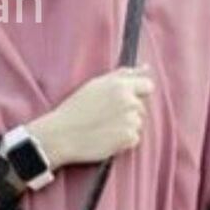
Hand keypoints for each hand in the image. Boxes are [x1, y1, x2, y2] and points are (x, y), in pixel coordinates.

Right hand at [28, 65, 154, 168]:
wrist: (61, 135)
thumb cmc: (76, 108)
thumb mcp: (96, 85)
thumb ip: (123, 74)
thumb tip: (146, 68)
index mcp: (121, 86)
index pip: (148, 86)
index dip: (138, 93)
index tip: (125, 100)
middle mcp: (129, 102)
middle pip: (141, 107)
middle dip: (128, 111)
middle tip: (105, 116)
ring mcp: (130, 121)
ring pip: (137, 123)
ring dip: (125, 126)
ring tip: (103, 127)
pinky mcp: (128, 138)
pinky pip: (134, 139)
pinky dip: (124, 141)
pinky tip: (106, 138)